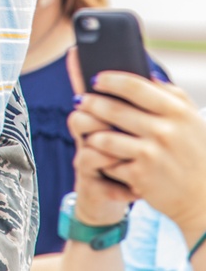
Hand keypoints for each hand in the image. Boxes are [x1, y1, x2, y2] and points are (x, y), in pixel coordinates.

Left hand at [74, 69, 205, 234]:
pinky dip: (102, 157)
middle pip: (113, 109)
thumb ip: (172, 95)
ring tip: (88, 128)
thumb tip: (147, 73)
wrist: (205, 199)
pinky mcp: (140, 175)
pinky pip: (108, 161)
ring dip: (91, 131)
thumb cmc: (196, 154)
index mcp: (178, 112)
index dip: (110, 80)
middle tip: (80, 100)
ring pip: (104, 137)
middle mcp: (165, 131)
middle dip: (90, 103)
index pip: (134, 86)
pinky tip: (101, 155)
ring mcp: (152, 154)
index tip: (96, 78)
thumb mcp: (193, 121)